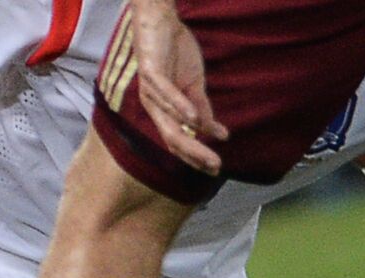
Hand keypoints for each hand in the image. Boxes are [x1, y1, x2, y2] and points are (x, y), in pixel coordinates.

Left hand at [130, 0, 227, 174]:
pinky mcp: (149, 71)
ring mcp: (149, 90)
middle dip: (194, 155)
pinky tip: (193, 118)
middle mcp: (153, 105)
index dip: (195, 155)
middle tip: (214, 166)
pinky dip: (179, 106)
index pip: (177, 141)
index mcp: (163, 110)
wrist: (161, 22)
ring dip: (189, 137)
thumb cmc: (175, 53)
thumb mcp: (194, 85)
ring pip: (168, 122)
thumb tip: (215, 132)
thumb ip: (201, 109)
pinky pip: (164, 93)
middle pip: (172, 138)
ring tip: (208, 150)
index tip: (214, 168)